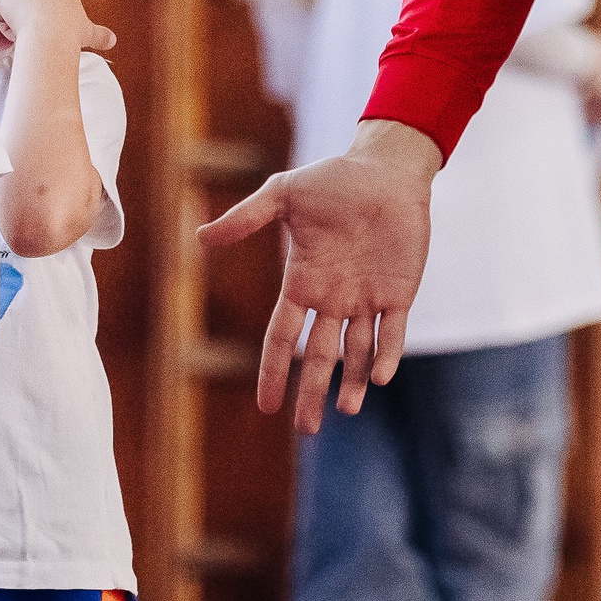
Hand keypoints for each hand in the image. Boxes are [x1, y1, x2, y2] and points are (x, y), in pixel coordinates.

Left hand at [0, 0, 115, 54]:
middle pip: (30, 11)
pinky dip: (6, 25)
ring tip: (31, 29)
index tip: (54, 34)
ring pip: (14, 14)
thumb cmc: (70, 35)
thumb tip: (113, 41)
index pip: (46, 13)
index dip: (48, 28)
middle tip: (42, 33)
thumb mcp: (88, 33)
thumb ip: (100, 35)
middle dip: (33, 25)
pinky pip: (1, 16)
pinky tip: (19, 26)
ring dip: (20, 26)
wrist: (51, 33)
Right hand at [196, 119, 438, 432]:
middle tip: (306, 430)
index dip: (273, 371)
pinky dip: (387, 355)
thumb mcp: (283, 195)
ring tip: (347, 411)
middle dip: (312, 393)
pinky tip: (379, 378)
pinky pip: (393, 332)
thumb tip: (201, 237)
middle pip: (318, 357)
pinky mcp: (399, 292)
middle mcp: (333, 298)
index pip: (281, 337)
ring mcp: (366, 298)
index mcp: (302, 282)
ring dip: (352, 383)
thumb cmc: (334, 180)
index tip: (267, 406)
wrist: (386, 170)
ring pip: (356, 352)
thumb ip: (247, 218)